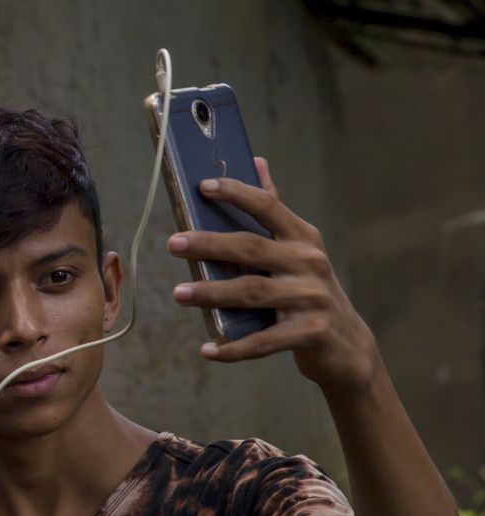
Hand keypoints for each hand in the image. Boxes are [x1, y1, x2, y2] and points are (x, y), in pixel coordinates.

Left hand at [167, 157, 379, 390]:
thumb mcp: (299, 249)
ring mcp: (311, 298)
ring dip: (211, 293)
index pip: (267, 207)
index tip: (202, 186)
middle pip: (250, 249)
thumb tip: (255, 161)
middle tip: (173, 244)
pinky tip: (207, 350)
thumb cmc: (308, 290)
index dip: (236, 193)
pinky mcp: (310, 333)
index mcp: (302, 238)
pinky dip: (233, 347)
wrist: (347, 344)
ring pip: (251, 293)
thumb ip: (273, 210)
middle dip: (209, 245)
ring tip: (178, 293)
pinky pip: (263, 341)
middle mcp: (308, 263)